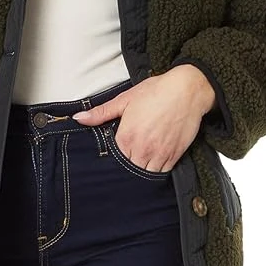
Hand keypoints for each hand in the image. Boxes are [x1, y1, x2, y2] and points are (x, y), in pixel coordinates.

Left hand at [72, 65, 216, 172]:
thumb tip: (79, 118)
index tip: (112, 155)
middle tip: (124, 160)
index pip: (113, 159)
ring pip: (144, 175)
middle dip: (125, 168)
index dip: (111, 159)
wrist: (187, 90)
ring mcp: (159, 155)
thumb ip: (101, 113)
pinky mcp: (174, 156)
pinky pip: (161, 173)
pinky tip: (151, 164)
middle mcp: (142, 149)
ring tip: (137, 163)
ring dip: (139, 171)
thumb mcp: (125, 99)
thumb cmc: (156, 91)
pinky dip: (155, 171)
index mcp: (127, 137)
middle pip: (128, 170)